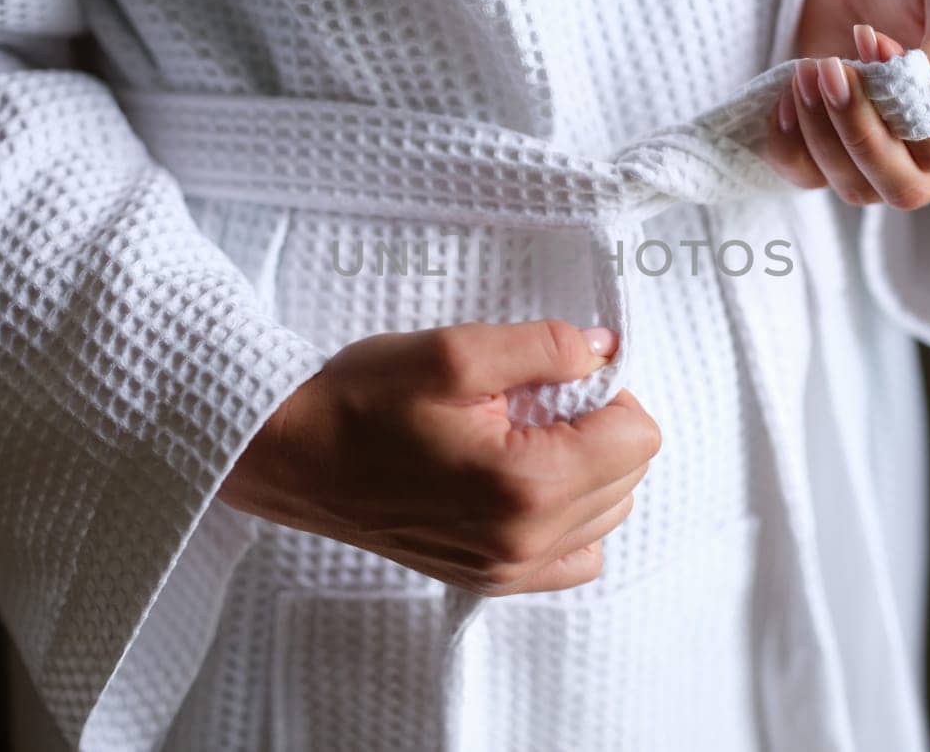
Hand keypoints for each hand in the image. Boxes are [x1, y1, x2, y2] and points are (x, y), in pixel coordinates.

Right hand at [219, 320, 659, 595]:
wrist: (291, 456)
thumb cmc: (361, 400)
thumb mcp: (452, 351)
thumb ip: (545, 348)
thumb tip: (607, 351)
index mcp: (527, 483)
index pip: (639, 438)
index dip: (609, 394)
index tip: (559, 379)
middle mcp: (526, 541)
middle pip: (630, 477)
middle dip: (598, 430)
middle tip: (533, 403)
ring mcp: (508, 570)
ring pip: (608, 515)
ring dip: (584, 470)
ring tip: (521, 437)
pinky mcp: (490, 581)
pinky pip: (575, 557)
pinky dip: (569, 518)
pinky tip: (526, 482)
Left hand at [766, 0, 929, 210]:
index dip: (906, 110)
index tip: (876, 43)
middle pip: (904, 189)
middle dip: (858, 136)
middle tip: (829, 70)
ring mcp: (889, 157)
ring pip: (855, 188)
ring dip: (820, 134)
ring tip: (809, 68)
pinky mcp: (836, 150)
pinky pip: (809, 176)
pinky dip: (790, 143)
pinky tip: (790, 93)